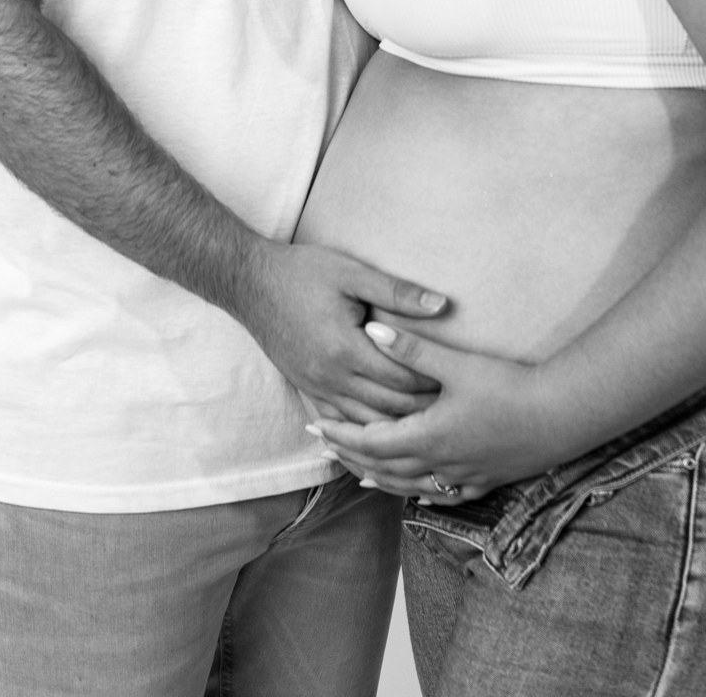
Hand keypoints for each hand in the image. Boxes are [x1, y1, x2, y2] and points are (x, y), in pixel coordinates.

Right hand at [236, 242, 448, 423]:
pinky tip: (383, 433)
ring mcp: (316, 388)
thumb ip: (398, 292)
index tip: (456, 381)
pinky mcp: (306, 389)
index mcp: (345, 350)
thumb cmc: (302, 272)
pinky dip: (364, 430)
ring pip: (364, 422)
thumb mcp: (352, 273)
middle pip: (387, 408)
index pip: (400, 379)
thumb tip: (442, 305)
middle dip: (421, 409)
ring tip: (426, 421)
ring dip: (396, 425)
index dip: (431, 381)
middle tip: (451, 407)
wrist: (249, 282)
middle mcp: (330, 378)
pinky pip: (340, 422)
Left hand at [306, 320, 555, 502]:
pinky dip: (420, 491)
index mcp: (427, 436)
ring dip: (381, 477)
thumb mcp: (457, 364)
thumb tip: (371, 331)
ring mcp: (463, 477)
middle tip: (326, 447)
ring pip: (410, 484)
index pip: (371, 440)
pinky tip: (417, 490)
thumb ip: (413, 349)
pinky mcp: (485, 480)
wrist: (559, 417)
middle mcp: (439, 464)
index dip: (342, 434)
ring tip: (358, 473)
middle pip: (385, 466)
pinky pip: (442, 494)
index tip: (317, 426)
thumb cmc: (509, 387)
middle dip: (352, 455)